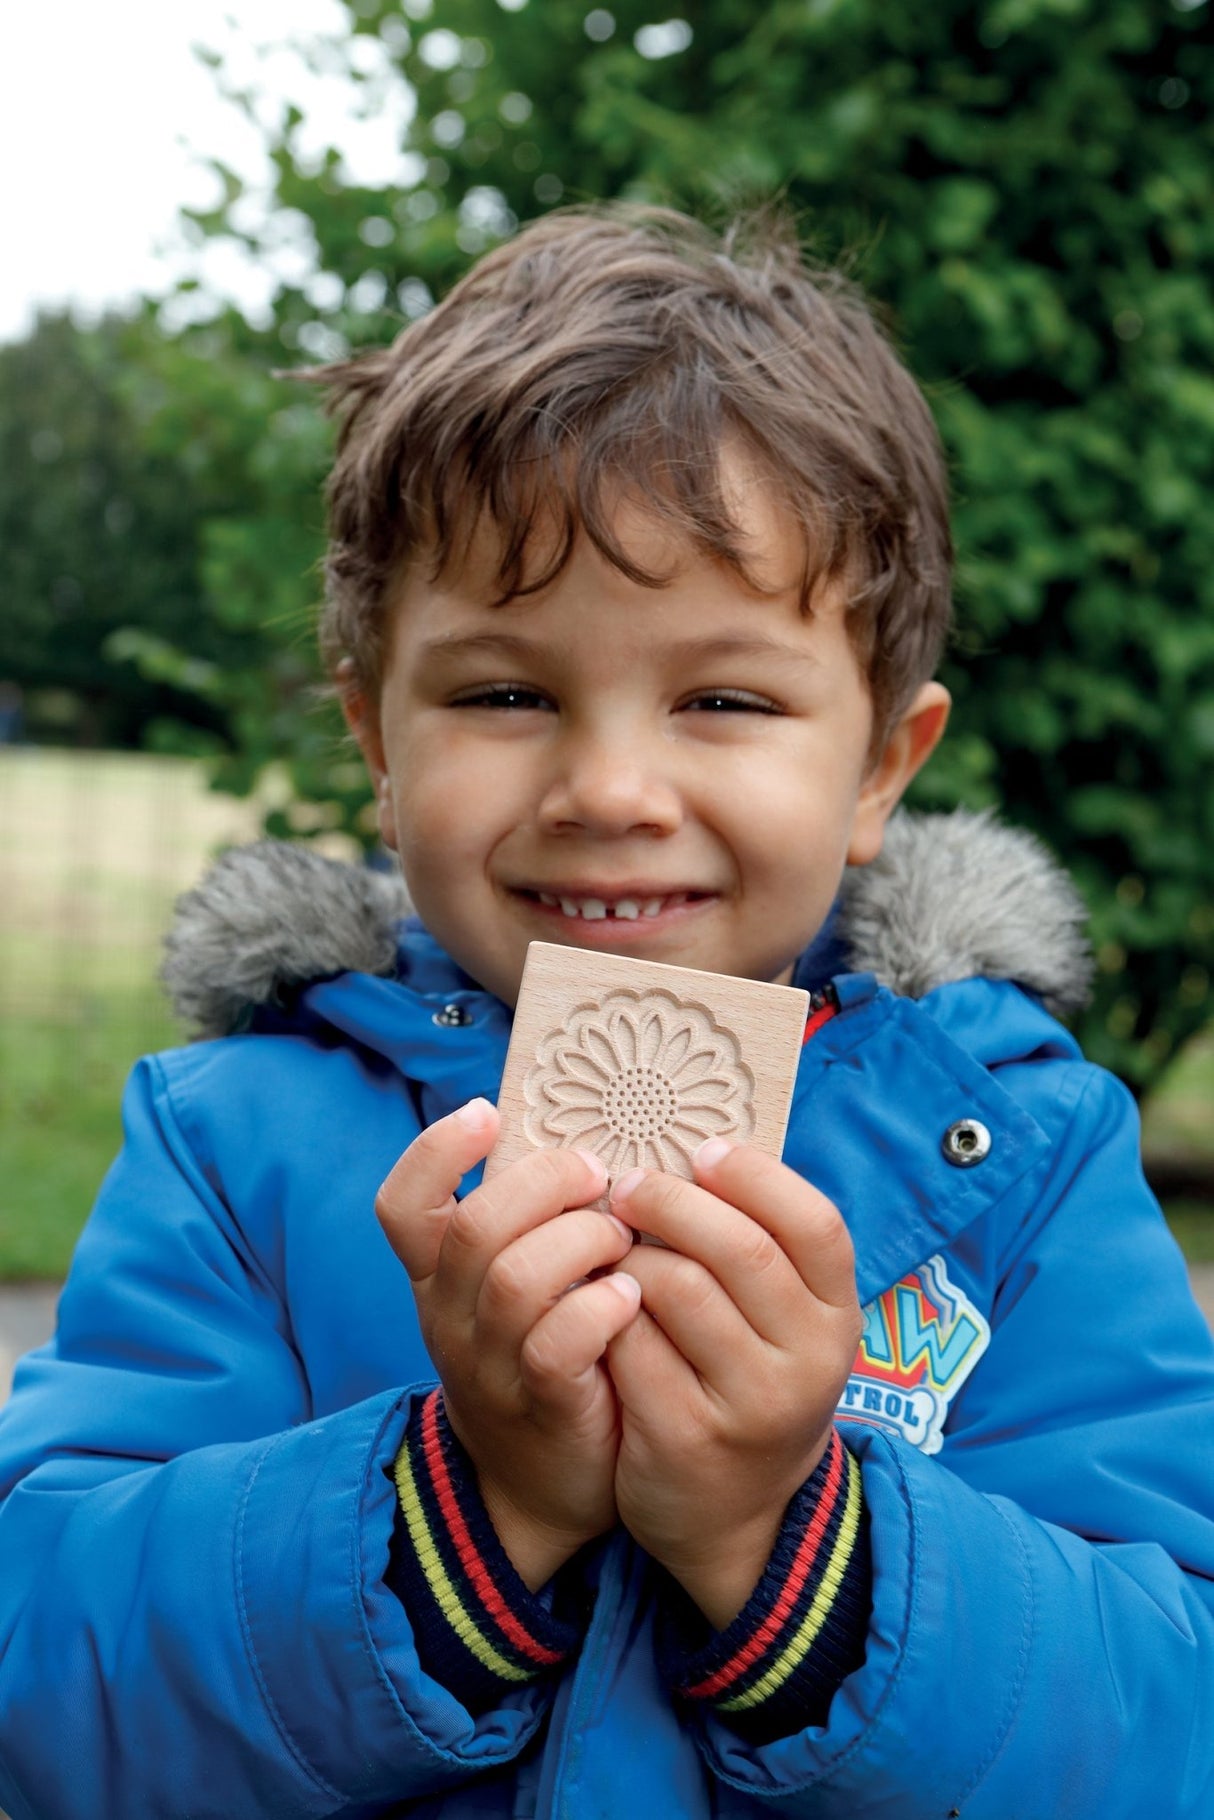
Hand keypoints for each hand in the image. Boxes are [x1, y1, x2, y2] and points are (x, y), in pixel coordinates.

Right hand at [376, 1100, 640, 1587]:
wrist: (541, 1486)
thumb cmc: (541, 1355)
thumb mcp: (508, 1289)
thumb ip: (525, 1225)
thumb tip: (583, 1135)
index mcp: (437, 1275)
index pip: (403, 1204)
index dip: (436, 1150)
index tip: (488, 1112)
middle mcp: (449, 1315)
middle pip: (474, 1228)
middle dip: (546, 1184)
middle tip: (600, 1179)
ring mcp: (490, 1365)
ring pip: (515, 1280)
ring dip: (583, 1242)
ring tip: (623, 1241)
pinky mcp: (540, 1404)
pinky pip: (557, 1345)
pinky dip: (600, 1308)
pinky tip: (631, 1297)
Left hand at [605, 1140, 860, 1628]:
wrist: (734, 1516)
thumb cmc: (747, 1380)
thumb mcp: (782, 1322)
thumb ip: (758, 1245)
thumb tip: (695, 1145)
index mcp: (839, 1316)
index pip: (814, 1223)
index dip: (754, 1177)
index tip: (700, 1150)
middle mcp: (809, 1360)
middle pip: (742, 1249)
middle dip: (672, 1203)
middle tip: (627, 1187)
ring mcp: (753, 1405)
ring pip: (678, 1289)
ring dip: (630, 1257)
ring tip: (610, 1250)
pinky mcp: (688, 1437)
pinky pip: (632, 1344)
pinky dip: (604, 1314)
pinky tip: (594, 1307)